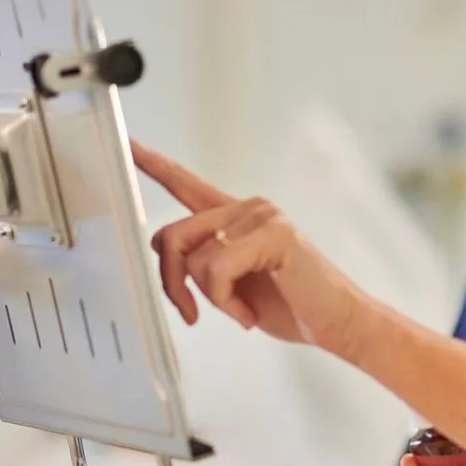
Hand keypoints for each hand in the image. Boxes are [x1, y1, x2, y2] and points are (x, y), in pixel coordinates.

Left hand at [130, 140, 357, 349]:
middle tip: (191, 312)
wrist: (338, 322)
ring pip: (195, 257)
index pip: (187, 184)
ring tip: (241, 309)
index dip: (154, 164)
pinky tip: (249, 311)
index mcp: (236, 216)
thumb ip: (202, 265)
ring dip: (211, 297)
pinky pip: (217, 269)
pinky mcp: (273, 234)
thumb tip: (168, 259)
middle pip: (172, 235)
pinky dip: (226, 301)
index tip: (126, 142)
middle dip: (172, 282)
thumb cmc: (292, 304)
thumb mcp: (232, 285)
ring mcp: (262, 217)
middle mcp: (247, 208)